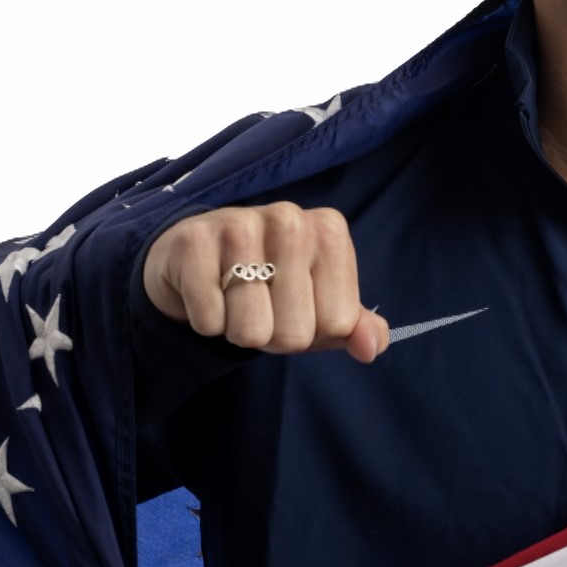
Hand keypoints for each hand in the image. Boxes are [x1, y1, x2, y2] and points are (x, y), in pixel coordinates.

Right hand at [143, 202, 389, 362]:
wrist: (196, 259)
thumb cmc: (270, 286)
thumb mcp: (320, 305)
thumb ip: (355, 327)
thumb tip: (372, 347)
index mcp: (330, 232)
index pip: (338, 323)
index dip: (312, 332)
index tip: (294, 307)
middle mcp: (291, 218)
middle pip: (295, 333)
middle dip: (274, 336)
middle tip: (259, 308)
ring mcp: (240, 223)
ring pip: (251, 330)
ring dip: (237, 331)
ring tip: (232, 301)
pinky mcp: (194, 240)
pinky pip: (209, 320)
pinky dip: (206, 322)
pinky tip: (206, 292)